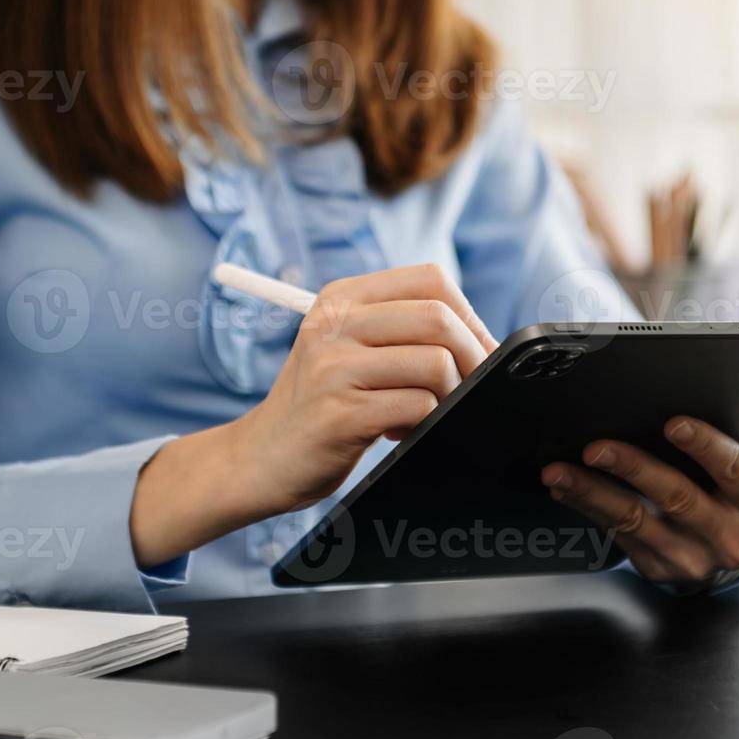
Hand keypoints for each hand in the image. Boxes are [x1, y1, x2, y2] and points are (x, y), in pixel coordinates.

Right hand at [130, 264, 496, 566]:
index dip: (468, 315)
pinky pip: (418, 406)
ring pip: (435, 363)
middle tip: (467, 387)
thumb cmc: (317, 404)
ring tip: (425, 411)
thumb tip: (478, 336)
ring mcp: (334, 368)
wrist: (260, 458)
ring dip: (448, 394)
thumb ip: (397, 330)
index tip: (476, 350)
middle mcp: (334, 325)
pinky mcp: (340, 413)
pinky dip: (425, 422)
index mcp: (341, 298)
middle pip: (438, 318)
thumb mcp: (346, 349)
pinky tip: (399, 432)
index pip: (429, 279)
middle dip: (471, 357)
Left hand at [541, 419, 738, 587]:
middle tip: (595, 446)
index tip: (672, 422)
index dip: (704, 445)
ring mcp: (691, 557)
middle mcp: (729, 536)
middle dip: (632, 467)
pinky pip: (616, 534)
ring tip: (559, 471)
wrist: (731, 554)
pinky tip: (564, 487)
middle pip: (677, 496)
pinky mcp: (658, 567)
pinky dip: (586, 507)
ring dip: (592, 492)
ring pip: (636, 520)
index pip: (733, 469)